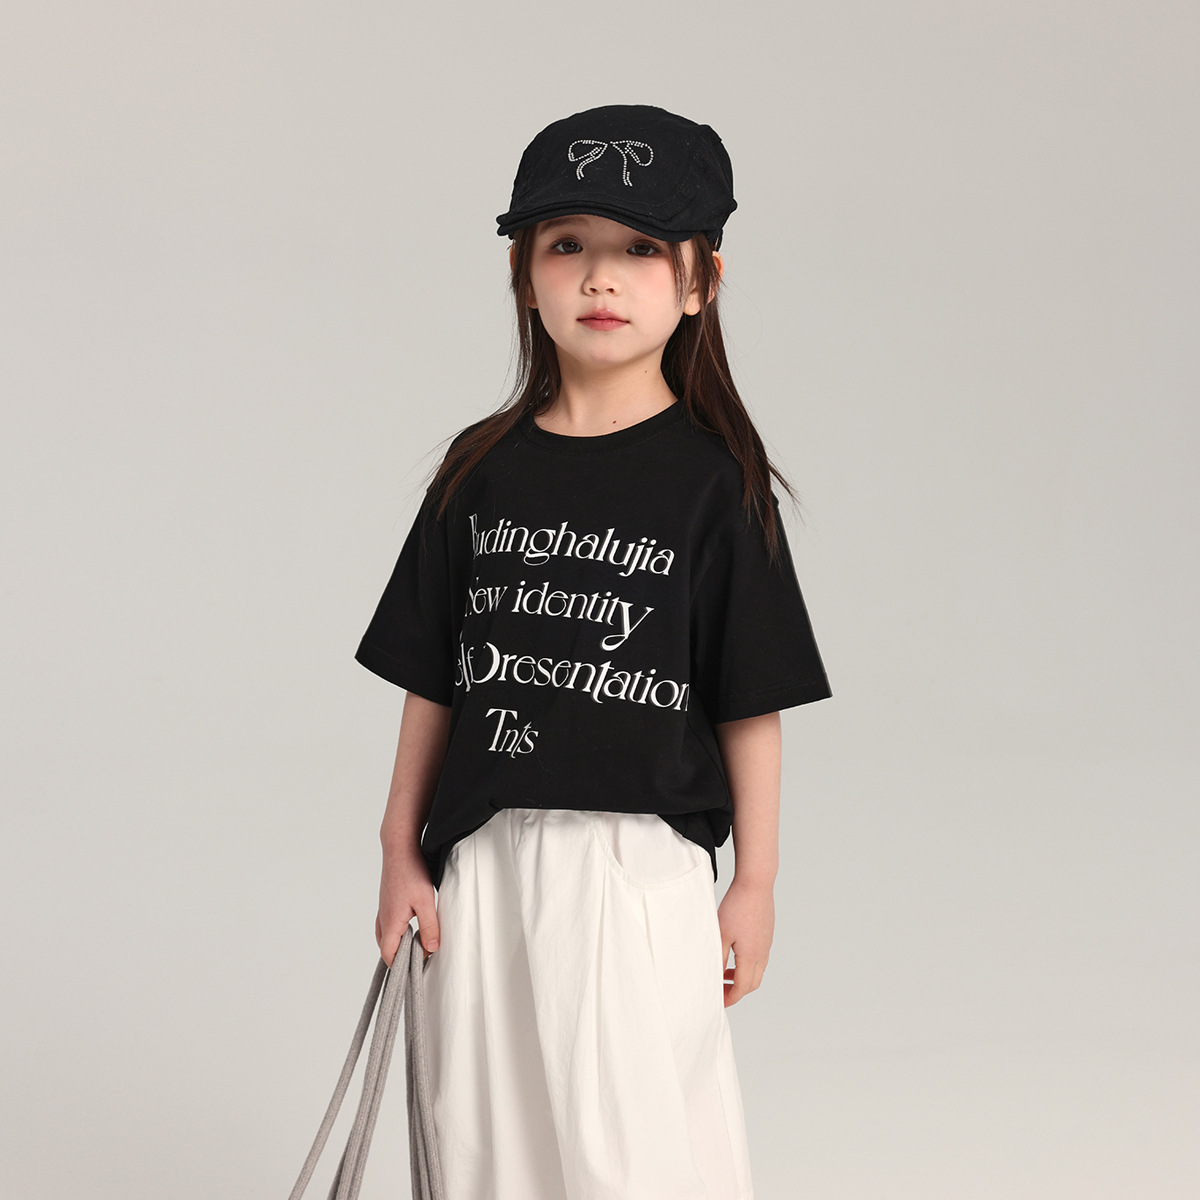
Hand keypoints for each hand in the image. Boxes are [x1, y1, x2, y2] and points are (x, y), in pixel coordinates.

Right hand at [376, 839, 439, 967]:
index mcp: (391, 923)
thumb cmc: (411, 872)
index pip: (389, 955)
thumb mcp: (426, 902)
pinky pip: (388, 925)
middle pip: (387, 948)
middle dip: (402, 956)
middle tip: (422, 955)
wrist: (400, 848)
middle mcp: (383, 919)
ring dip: (400, 943)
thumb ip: (430, 927)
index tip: (418, 967)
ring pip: (387, 937)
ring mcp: (383, 910)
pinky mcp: (387, 903)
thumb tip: (431, 949)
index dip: (402, 966)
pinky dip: (398, 932)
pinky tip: (412, 926)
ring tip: (420, 942)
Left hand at [716, 875, 773, 1005]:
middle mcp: (762, 953)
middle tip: (722, 990)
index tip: (719, 1001)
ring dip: (743, 976)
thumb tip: (717, 976)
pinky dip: (748, 964)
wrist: (756, 883)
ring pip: (758, 970)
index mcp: (751, 956)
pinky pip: (760, 957)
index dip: (730, 998)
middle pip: (753, 983)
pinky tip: (735, 953)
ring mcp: (767, 943)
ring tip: (725, 972)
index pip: (742, 988)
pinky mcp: (767, 934)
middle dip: (737, 991)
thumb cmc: (737, 906)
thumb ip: (719, 958)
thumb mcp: (721, 934)